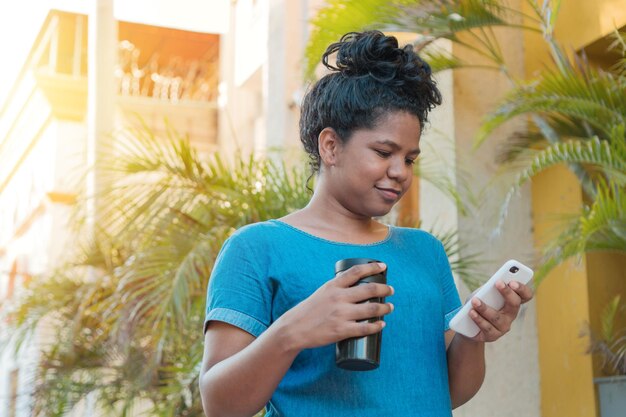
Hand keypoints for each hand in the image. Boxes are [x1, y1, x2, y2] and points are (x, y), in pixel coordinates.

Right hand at [278, 262, 393, 351]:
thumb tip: (355, 287)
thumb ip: (337, 289)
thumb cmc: (309, 310)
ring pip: (371, 309)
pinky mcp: (341, 330)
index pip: (356, 272)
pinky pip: (365, 328)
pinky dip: (376, 326)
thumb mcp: (322, 293)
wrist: (294, 329)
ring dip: (385, 308)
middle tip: (391, 290)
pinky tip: (381, 324)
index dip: (372, 267)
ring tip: (390, 307)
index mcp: (333, 286)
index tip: (383, 266)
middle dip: (384, 289)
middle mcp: (338, 298)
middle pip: (369, 290)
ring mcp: (341, 314)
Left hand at [467, 280, 532, 342]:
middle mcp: (511, 315)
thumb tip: (490, 285)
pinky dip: (478, 319)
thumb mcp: (483, 292)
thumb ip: (488, 288)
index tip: (513, 282)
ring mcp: (503, 326)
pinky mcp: (493, 336)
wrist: (467, 323)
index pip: (526, 296)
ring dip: (485, 308)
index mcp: (512, 302)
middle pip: (515, 304)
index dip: (522, 289)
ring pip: (497, 317)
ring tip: (474, 301)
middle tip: (497, 283)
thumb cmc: (479, 303)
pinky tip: (471, 312)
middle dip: (507, 292)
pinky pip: (487, 328)